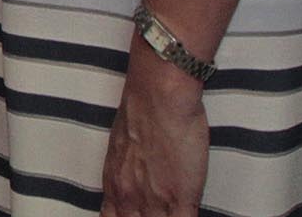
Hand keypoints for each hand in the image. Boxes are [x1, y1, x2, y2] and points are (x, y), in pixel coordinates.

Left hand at [100, 43, 212, 216]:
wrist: (158, 96)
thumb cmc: (139, 112)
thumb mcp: (120, 148)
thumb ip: (124, 172)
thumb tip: (132, 181)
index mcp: (114, 184)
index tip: (133, 215)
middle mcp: (130, 197)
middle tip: (155, 213)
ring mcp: (156, 201)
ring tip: (171, 212)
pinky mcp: (182, 197)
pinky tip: (187, 213)